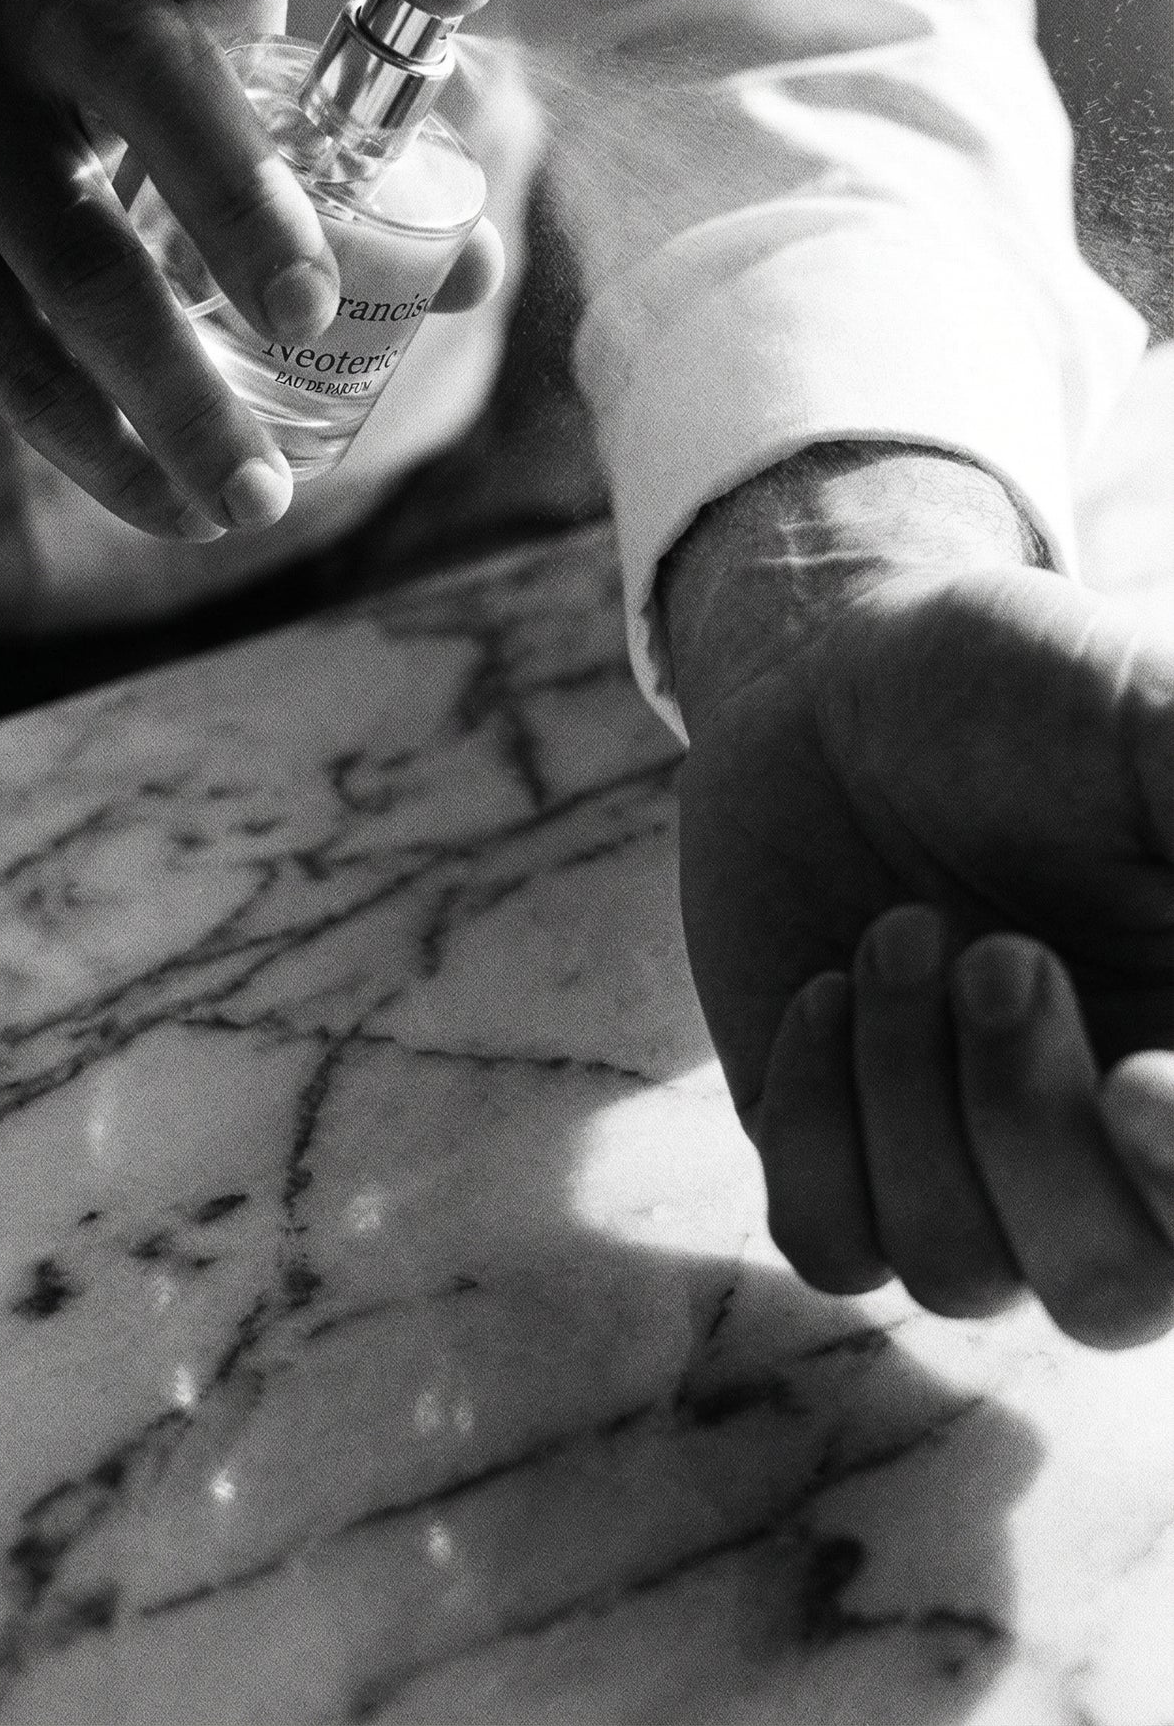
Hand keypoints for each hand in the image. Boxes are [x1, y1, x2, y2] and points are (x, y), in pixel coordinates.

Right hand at [0, 0, 502, 538]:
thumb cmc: (127, 154)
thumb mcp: (238, 134)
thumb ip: (362, 186)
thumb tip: (468, 273)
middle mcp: (56, 9)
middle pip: (146, 67)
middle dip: (239, 191)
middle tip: (311, 309)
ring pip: (77, 253)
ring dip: (177, 389)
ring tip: (259, 499)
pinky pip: (15, 359)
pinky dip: (107, 451)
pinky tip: (179, 510)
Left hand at [663, 444, 1173, 1347]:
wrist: (836, 666)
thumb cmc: (1032, 692)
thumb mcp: (1163, 732)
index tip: (1138, 1082)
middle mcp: (1110, 1147)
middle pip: (1111, 1289)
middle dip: (1031, 1127)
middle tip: (997, 955)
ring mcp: (971, 1165)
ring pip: (958, 1270)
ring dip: (911, 1090)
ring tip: (898, 932)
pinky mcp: (839, 1158)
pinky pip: (829, 1242)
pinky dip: (817, 1121)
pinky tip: (822, 991)